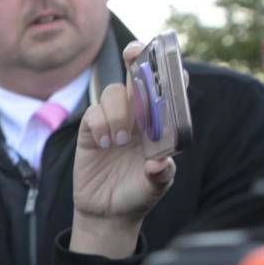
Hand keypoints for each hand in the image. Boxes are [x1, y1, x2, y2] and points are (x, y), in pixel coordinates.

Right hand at [72, 41, 175, 257]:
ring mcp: (113, 121)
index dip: (170, 72)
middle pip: (137, 77)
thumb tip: (159, 163)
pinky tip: (103, 145)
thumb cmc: (138, 195)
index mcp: (160, 124)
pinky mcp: (90, 131)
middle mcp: (138, 117)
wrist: (108, 212)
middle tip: (134, 52)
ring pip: (114, 94)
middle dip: (137, 59)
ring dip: (118, 112)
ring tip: (120, 141)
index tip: (172, 65)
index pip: (168, 90)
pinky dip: (100, 125)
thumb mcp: (156, 188)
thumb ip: (160, 175)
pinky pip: (93, 113)